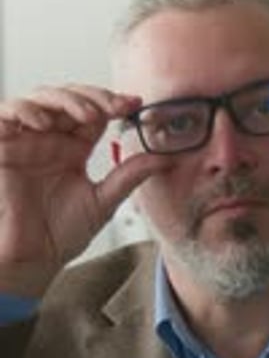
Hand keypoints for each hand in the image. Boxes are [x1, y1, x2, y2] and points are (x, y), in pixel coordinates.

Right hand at [0, 84, 167, 293]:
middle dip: (94, 97)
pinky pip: (7, 112)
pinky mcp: (2, 145)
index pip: (94, 112)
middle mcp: (51, 139)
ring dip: (65, 99)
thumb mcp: (104, 201)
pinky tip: (44, 122)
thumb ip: (130, 175)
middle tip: (115, 107)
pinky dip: (25, 109)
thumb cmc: (60, 235)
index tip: (135, 104)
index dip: (113, 103)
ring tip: (86, 115)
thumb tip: (164, 157)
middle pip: (70, 97)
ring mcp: (26, 140)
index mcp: (74, 149)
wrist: (32, 261)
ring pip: (41, 98)